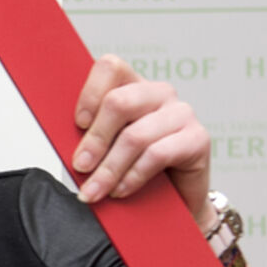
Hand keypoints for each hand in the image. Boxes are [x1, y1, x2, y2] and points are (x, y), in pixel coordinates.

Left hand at [70, 54, 214, 228]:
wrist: (176, 199)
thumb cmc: (136, 168)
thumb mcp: (108, 149)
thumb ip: (90, 139)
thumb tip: (68, 149)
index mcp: (133, 87)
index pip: (111, 67)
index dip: (90, 93)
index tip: (78, 123)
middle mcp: (159, 94)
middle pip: (119, 102)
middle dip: (94, 140)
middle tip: (80, 167)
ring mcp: (181, 113)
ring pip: (135, 136)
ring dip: (109, 168)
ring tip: (95, 190)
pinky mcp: (198, 138)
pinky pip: (157, 154)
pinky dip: (132, 176)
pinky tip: (120, 190)